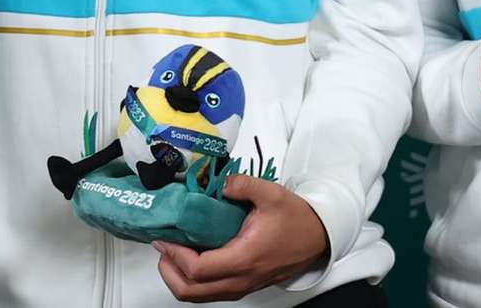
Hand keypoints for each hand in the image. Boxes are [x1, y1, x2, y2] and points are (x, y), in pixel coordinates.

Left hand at [153, 175, 328, 301]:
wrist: (317, 237)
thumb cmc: (295, 218)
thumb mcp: (271, 194)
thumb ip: (243, 185)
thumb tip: (222, 183)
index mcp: (245, 258)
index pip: (198, 270)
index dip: (175, 256)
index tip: (165, 237)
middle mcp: (241, 279)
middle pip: (191, 292)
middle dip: (168, 272)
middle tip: (163, 247)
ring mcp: (242, 286)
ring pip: (199, 296)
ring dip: (179, 278)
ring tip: (172, 252)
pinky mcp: (243, 285)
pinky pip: (210, 292)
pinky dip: (193, 280)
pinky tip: (191, 257)